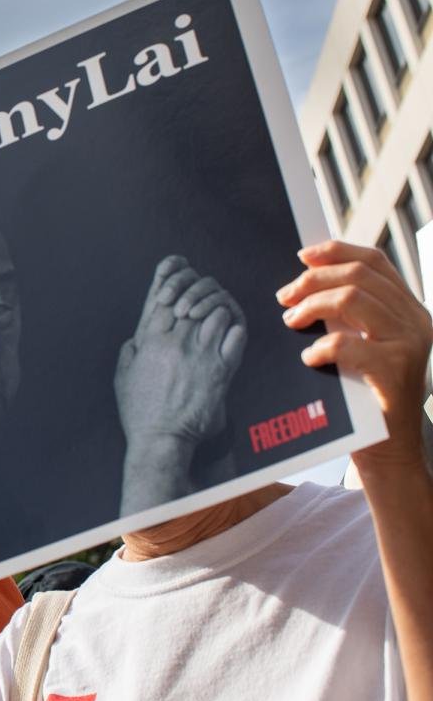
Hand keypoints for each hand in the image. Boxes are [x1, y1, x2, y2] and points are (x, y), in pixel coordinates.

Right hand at [116, 255, 246, 445]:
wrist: (163, 439)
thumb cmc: (140, 411)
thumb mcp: (123, 376)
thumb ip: (131, 351)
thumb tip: (139, 338)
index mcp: (151, 341)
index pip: (163, 297)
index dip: (171, 281)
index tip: (176, 272)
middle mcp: (178, 343)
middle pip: (192, 299)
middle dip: (196, 290)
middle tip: (200, 289)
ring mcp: (202, 355)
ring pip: (217, 312)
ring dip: (216, 308)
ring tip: (214, 312)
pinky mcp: (223, 370)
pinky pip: (236, 335)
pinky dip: (234, 327)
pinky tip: (229, 329)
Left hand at [278, 241, 432, 473]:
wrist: (389, 449)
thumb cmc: (365, 396)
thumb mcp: (361, 346)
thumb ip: (346, 316)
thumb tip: (303, 282)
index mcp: (408, 309)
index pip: (375, 262)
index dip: (337, 251)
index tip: (302, 256)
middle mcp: (416, 320)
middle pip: (359, 275)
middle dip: (313, 280)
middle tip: (284, 297)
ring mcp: (410, 343)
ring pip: (352, 299)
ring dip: (311, 306)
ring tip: (290, 322)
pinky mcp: (397, 370)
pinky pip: (349, 344)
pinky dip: (321, 346)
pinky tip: (309, 358)